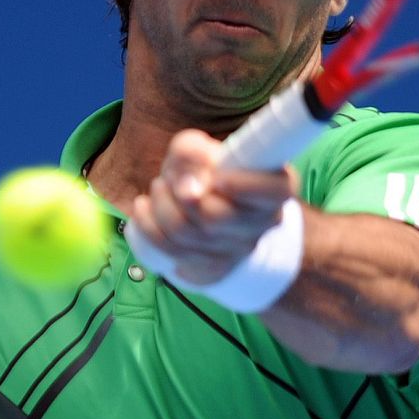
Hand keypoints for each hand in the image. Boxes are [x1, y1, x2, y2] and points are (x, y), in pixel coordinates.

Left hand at [128, 129, 296, 284]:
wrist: (209, 207)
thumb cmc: (209, 171)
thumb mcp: (202, 150)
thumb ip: (193, 149)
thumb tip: (194, 171)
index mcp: (273, 189)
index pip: (273, 191)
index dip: (242, 185)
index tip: (216, 177)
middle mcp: (263, 223)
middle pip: (214, 216)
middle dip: (179, 192)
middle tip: (170, 178)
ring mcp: (238, 251)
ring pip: (186, 233)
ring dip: (160, 205)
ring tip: (157, 189)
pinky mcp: (212, 269)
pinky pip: (170, 251)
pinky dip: (148, 225)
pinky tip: (144, 209)